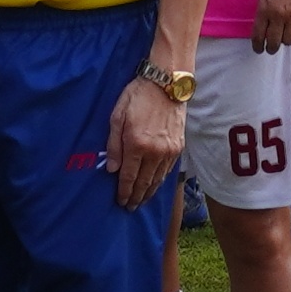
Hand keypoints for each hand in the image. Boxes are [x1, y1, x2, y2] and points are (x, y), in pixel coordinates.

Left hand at [108, 68, 188, 200]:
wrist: (167, 84)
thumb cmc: (138, 95)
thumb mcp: (117, 115)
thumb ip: (114, 144)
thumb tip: (112, 169)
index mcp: (136, 144)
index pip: (128, 176)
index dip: (124, 192)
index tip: (120, 202)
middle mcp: (154, 152)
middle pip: (143, 183)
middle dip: (136, 197)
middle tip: (130, 207)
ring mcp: (169, 151)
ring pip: (157, 180)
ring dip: (148, 193)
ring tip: (141, 201)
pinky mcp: (178, 147)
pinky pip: (167, 171)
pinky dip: (159, 181)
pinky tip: (154, 185)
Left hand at [251, 0, 290, 44]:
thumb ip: (262, 12)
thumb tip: (262, 27)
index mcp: (265, 10)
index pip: (259, 35)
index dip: (257, 45)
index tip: (258, 48)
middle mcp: (279, 15)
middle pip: (274, 42)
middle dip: (271, 48)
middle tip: (270, 48)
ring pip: (289, 40)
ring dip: (284, 41)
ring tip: (282, 38)